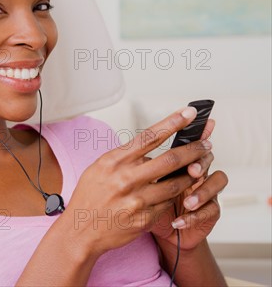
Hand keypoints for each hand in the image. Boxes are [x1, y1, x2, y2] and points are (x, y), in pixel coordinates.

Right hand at [61, 107, 214, 256]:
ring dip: (190, 175)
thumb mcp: (99, 168)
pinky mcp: (144, 218)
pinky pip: (167, 203)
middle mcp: (126, 179)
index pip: (149, 137)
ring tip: (197, 169)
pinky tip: (178, 192)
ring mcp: (137, 200)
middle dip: (193, 150)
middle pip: (170, 159)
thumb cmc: (89, 197)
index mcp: (114, 161)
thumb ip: (124, 158)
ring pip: (175, 184)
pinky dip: (175, 196)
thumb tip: (150, 151)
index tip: (189, 114)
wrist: (81, 231)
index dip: (172, 123)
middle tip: (206, 145)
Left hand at [150, 120, 228, 251]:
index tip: (198, 126)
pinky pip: (211, 210)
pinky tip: (179, 222)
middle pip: (206, 158)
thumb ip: (144, 168)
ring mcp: (206, 191)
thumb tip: (141, 157)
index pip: (189, 143)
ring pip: (218, 181)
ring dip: (203, 192)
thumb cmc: (145, 204)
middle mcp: (196, 172)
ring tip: (188, 203)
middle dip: (200, 162)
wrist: (157, 230)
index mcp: (180, 162)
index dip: (195, 134)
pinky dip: (195, 216)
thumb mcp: (140, 182)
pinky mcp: (210, 212)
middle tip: (192, 170)